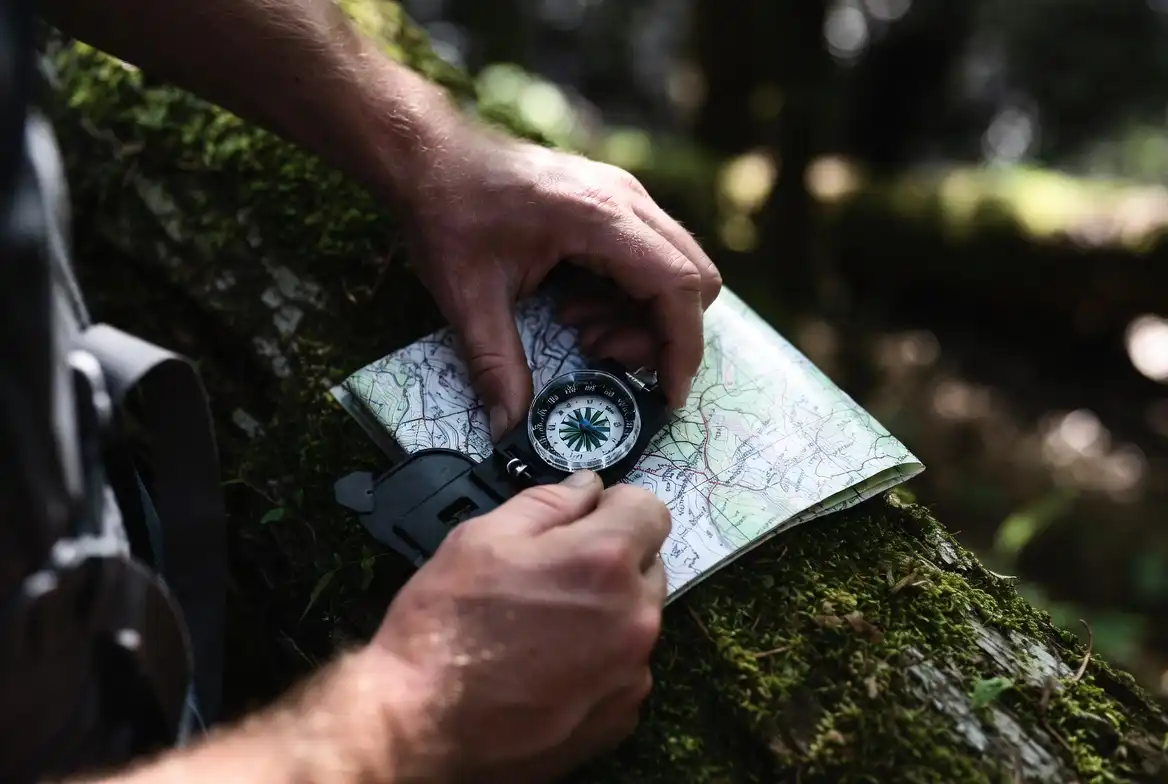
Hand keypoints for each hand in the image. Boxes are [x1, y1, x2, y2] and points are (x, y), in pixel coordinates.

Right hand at [364, 470, 670, 781]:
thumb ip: (548, 503)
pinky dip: (600, 663)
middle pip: (647, 566)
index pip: (650, 510)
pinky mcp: (622, 716)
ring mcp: (632, 672)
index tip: (584, 521)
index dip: (614, 507)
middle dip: (611, 562)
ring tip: (544, 630)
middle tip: (551, 578)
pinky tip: (548, 669)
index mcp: (604, 560)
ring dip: (607, 614)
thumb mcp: (481, 537)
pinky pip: (626, 670)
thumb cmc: (445, 626)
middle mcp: (634, 617)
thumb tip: (586, 488)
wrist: (421, 725)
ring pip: (636, 620)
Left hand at [402, 129, 722, 439]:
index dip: (682, 347)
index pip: (678, 286)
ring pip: (674, 269)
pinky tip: (576, 308)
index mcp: (599, 217)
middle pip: (692, 278)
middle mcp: (624, 200)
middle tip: (604, 356)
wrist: (427, 154)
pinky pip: (648, 257)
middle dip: (662, 334)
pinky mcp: (611, 202)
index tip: (667, 394)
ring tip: (581, 334)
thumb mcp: (467, 296)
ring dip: (641, 316)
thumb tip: (509, 428)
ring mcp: (622, 196)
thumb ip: (496, 365)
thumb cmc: (447, 210)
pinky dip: (627, 296)